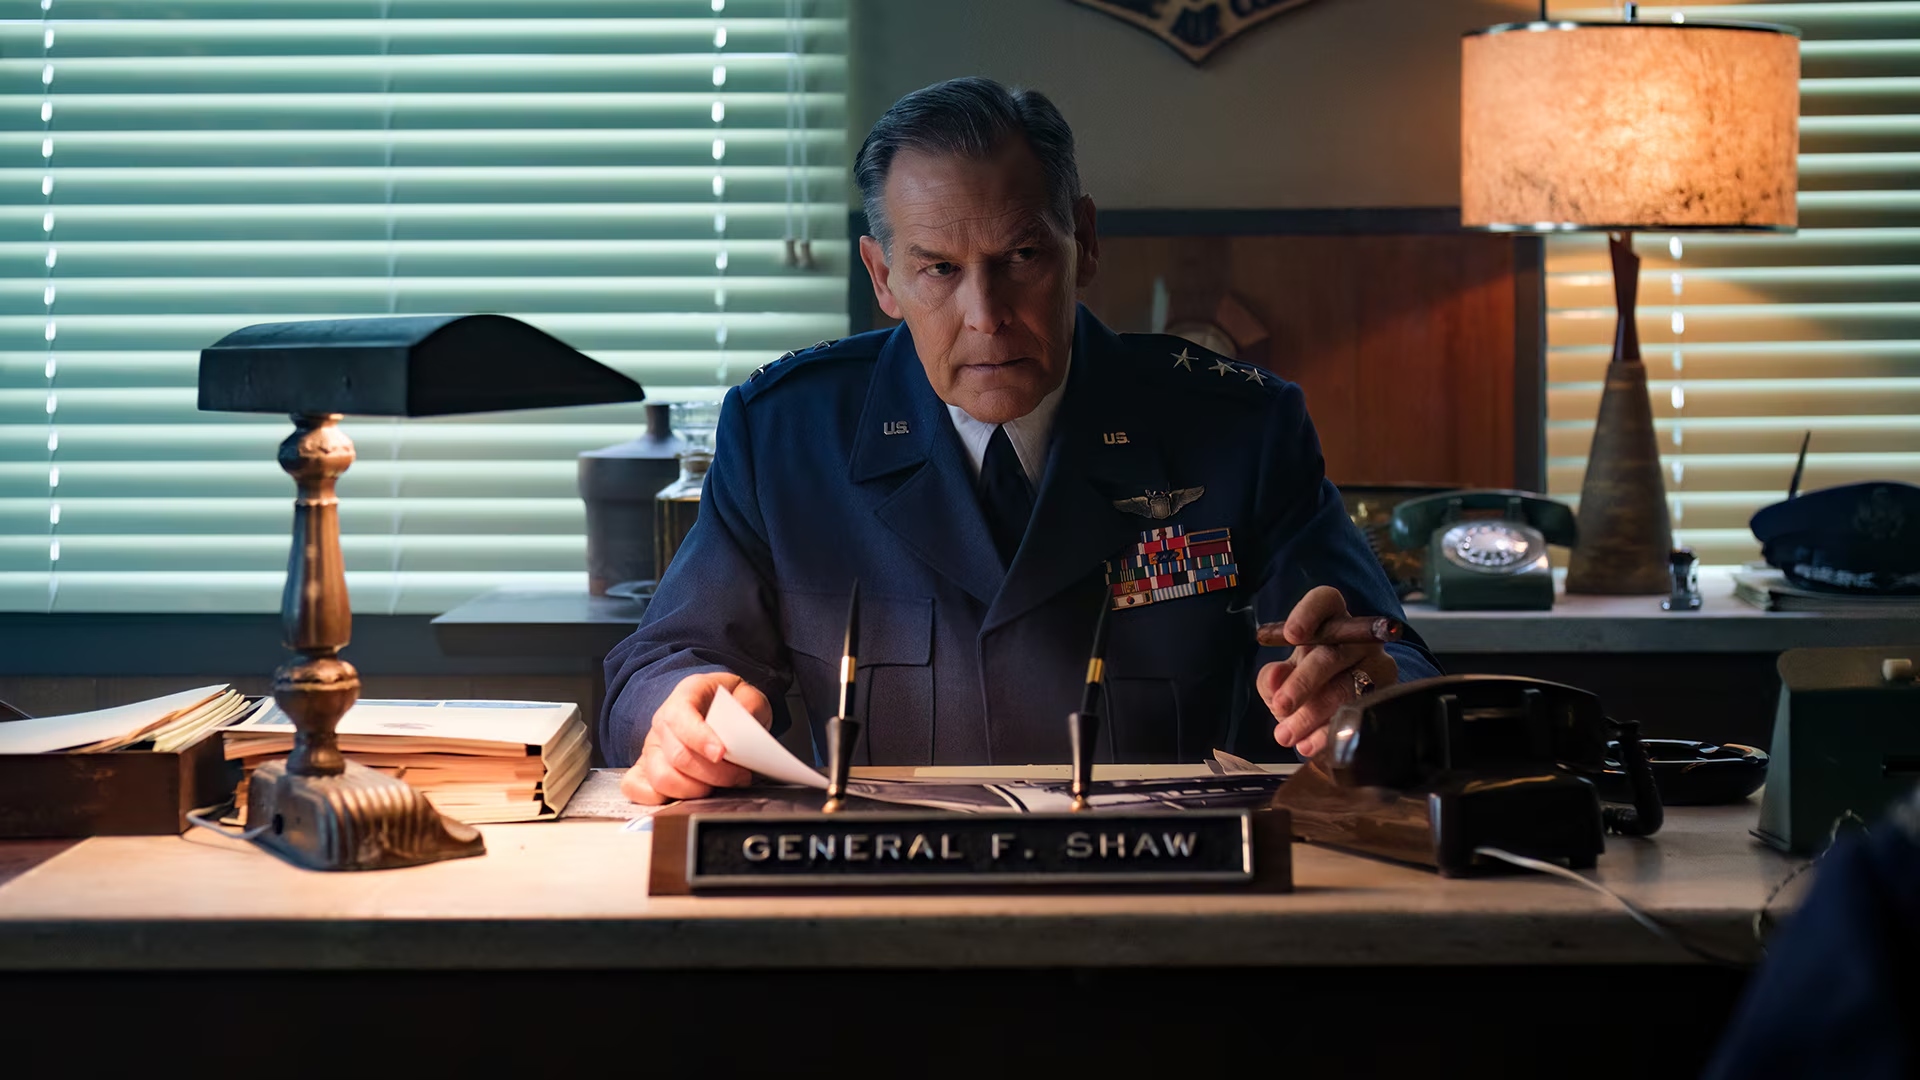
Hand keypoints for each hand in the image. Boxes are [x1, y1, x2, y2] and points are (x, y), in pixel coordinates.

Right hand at [621, 672, 772, 804]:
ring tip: (717, 788)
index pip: (681, 717)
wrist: (713, 708)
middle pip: (677, 756)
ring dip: (694, 790)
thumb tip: (746, 726)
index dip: (700, 739)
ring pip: (661, 778)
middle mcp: (661, 722)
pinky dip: (658, 799)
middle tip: (739, 776)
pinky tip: (686, 797)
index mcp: (684, 696)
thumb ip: (749, 705)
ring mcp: (651, 747)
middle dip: (712, 774)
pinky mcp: (645, 769)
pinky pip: (636, 788)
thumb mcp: (745, 693)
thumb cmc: (727, 703)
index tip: (721, 754)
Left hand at [1256, 586, 1399, 758]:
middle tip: (1281, 706)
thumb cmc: (1306, 683)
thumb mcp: (1282, 678)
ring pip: (1347, 689)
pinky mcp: (1388, 696)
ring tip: (1287, 735)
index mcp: (1330, 620)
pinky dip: (1330, 734)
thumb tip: (1276, 678)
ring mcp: (1377, 667)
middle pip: (1332, 654)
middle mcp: (1358, 638)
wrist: (1338, 710)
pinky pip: (1360, 716)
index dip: (1308, 613)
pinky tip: (1310, 745)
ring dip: (1313, 715)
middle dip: (1304, 682)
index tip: (1291, 635)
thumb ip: (1272, 678)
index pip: (1324, 601)